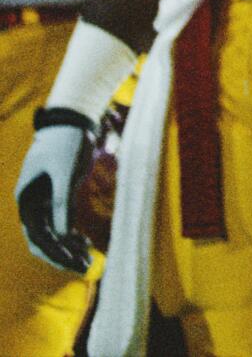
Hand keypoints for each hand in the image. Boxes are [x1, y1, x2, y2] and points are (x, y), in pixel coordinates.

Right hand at [14, 109, 93, 273]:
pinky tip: (85, 244)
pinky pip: (63, 223)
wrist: (75, 120)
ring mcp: (45, 201)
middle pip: (43, 239)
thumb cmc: (67, 142)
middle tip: (84, 268)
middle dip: (61, 255)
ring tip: (87, 261)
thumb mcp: (66, 171)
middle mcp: (33, 204)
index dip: (53, 251)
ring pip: (53, 234)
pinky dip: (72, 235)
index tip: (71, 262)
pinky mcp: (60, 197)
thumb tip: (64, 234)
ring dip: (67, 248)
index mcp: (27, 199)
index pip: (36, 235)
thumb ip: (63, 201)